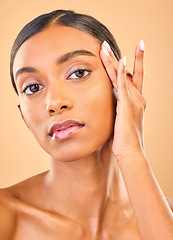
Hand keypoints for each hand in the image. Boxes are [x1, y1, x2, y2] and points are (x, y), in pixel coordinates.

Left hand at [100, 40, 145, 160]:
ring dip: (113, 60)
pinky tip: (120, 60)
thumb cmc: (124, 140)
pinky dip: (121, 73)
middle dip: (116, 57)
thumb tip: (112, 103)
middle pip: (125, 73)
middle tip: (106, 44)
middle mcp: (137, 98)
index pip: (131, 78)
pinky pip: (123, 86)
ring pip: (121, 76)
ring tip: (104, 47)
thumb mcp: (121, 121)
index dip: (128, 64)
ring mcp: (133, 101)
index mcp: (136, 101)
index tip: (124, 53)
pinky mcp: (127, 106)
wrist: (131, 153)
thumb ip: (119, 109)